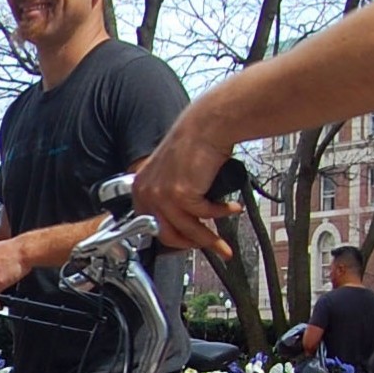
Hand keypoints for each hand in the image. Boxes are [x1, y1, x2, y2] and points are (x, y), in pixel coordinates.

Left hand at [133, 113, 239, 255]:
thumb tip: (185, 219)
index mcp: (141, 186)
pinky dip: (221, 214)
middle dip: (191, 245)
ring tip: (224, 243)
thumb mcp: (172, 172)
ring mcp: (163, 195)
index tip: (188, 242)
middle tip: (207, 247)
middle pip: (167, 234)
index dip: (172, 237)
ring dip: (209, 239)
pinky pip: (205, 216)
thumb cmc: (195, 142)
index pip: (150, 225)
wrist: (207, 125)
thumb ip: (171, 195)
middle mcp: (148, 191)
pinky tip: (232, 208)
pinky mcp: (181, 194)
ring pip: (187, 231)